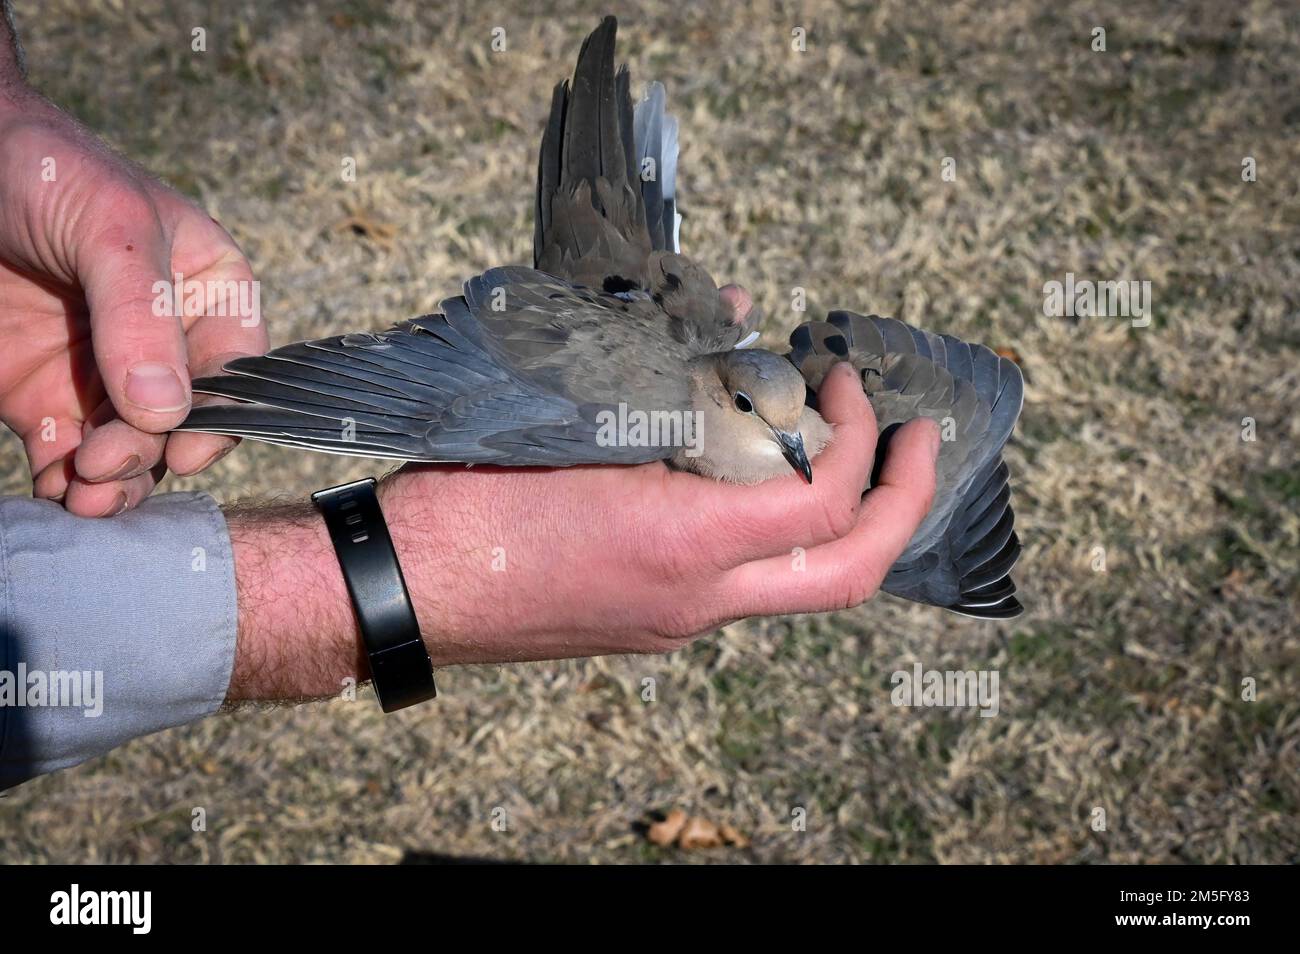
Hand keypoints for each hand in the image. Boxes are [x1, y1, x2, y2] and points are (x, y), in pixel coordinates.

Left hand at [0, 89, 267, 515]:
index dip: (219, 417)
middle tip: (103, 463)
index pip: (236, 373)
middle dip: (148, 452)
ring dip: (113, 483)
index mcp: (210, 295)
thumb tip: (166, 410)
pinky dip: (65, 484)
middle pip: (180, 423)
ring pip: (131, 452)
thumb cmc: (50, 172)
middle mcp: (167, 346)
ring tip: (82, 495)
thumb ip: (141, 317)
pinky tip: (57, 491)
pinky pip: (67, 457)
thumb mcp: (111, 229)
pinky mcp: (46, 399)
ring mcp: (106, 376)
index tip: (183, 448)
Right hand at [226, 362, 938, 698]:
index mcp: (681, 545)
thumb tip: (739, 322)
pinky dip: (775, 530)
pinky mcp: (653, 625)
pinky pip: (746, 584)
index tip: (840, 382)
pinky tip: (756, 478)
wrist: (401, 591)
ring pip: (802, 586)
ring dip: (844, 520)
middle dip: (902, 502)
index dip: (851, 434)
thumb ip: (667, 380)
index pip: (819, 499)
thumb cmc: (466, 501)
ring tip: (847, 450)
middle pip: (847, 573)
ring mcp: (677, 623)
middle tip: (916, 437)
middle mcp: (696, 599)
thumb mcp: (571, 423)